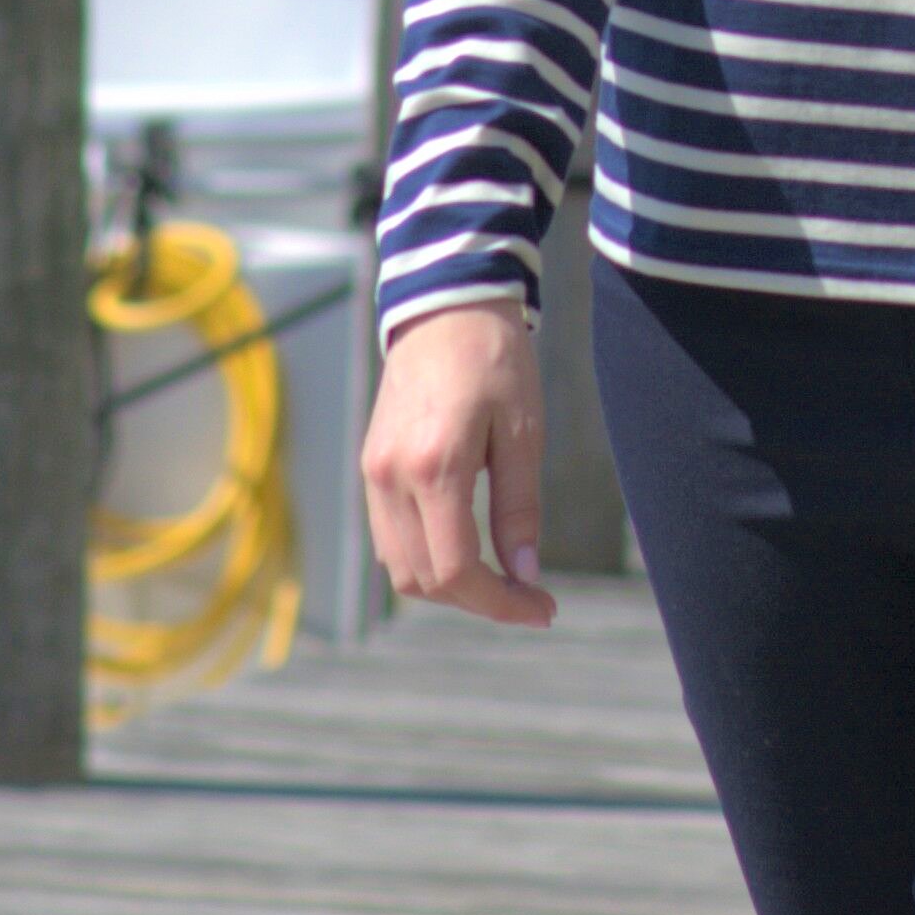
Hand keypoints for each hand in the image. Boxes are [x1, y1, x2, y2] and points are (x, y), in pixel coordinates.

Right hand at [357, 299, 557, 627]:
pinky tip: (468, 550)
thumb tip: (526, 575)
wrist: (446, 306)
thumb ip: (520, 507)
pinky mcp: (371, 468)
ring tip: (502, 578)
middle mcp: (391, 478)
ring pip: (400, 568)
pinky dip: (426, 559)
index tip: (543, 609)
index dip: (500, 603)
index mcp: (434, 467)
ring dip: (449, 586)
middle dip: (478, 601)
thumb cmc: (495, 360)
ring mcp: (373, 475)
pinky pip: (390, 539)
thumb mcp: (524, 431)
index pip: (456, 570)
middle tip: (530, 597)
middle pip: (423, 580)